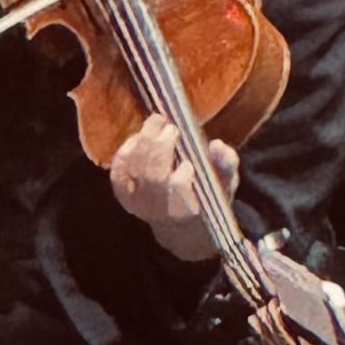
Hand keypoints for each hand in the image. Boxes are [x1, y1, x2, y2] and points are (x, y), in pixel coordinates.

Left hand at [108, 115, 237, 261]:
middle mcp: (158, 209)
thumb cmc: (206, 195)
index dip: (180, 177)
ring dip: (144, 142)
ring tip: (157, 122)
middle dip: (159, 148)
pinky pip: (118, 171)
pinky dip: (125, 151)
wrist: (179, 222)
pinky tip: (138, 137)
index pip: (178, 192)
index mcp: (187, 208)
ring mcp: (137, 202)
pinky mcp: (123, 195)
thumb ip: (226, 164)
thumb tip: (217, 145)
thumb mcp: (225, 183)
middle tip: (169, 126)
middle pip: (152, 177)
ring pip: (134, 170)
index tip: (188, 162)